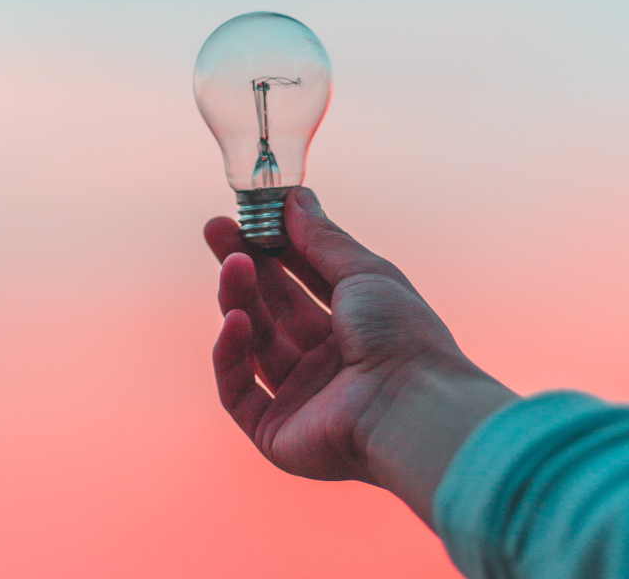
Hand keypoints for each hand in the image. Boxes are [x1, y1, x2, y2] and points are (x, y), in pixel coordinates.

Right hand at [205, 187, 514, 524]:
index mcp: (355, 326)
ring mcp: (301, 398)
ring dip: (239, 300)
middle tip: (215, 230)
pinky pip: (238, 391)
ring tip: (232, 264)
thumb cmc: (401, 335)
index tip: (247, 215)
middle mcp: (328, 362)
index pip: (303, 280)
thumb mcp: (364, 272)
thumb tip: (295, 197)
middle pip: (273, 308)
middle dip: (244, 267)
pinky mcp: (276, 432)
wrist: (412, 407)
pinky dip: (231, 355)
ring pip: (254, 343)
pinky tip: (234, 320)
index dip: (274, 248)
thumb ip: (322, 238)